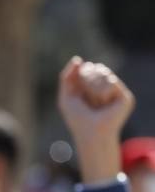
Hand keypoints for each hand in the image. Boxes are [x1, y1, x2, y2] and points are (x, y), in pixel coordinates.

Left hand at [58, 56, 133, 184]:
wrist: (90, 132)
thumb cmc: (76, 117)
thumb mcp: (66, 95)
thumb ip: (67, 76)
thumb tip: (78, 59)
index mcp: (93, 85)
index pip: (88, 67)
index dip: (81, 75)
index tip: (78, 90)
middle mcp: (106, 86)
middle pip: (96, 67)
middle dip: (87, 82)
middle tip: (88, 100)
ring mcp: (117, 91)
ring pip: (104, 72)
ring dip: (93, 89)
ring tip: (96, 104)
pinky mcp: (125, 97)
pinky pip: (111, 82)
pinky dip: (102, 93)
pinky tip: (105, 104)